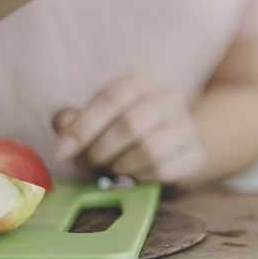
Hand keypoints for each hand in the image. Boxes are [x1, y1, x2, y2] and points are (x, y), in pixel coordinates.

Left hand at [52, 69, 205, 183]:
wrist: (173, 143)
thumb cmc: (123, 131)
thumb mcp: (96, 118)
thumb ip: (72, 119)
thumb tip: (63, 126)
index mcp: (140, 81)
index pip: (111, 97)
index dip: (83, 126)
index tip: (62, 151)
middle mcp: (168, 97)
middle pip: (129, 124)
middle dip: (99, 150)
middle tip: (86, 163)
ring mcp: (186, 125)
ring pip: (148, 149)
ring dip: (119, 166)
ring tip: (110, 168)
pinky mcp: (195, 153)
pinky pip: (163, 170)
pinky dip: (139, 178)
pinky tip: (133, 175)